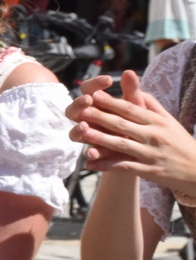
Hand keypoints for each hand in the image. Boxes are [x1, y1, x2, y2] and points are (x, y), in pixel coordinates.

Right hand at [67, 72, 138, 167]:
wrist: (143, 147)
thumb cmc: (137, 121)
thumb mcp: (136, 105)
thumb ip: (131, 91)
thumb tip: (129, 71)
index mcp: (95, 103)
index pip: (87, 89)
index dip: (94, 84)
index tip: (109, 80)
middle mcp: (87, 118)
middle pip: (73, 110)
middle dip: (79, 105)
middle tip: (88, 100)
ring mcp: (88, 136)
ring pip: (74, 132)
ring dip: (77, 129)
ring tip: (84, 126)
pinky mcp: (95, 152)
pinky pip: (88, 153)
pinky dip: (90, 153)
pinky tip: (92, 153)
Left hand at [68, 72, 195, 194]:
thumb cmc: (179, 141)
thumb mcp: (168, 120)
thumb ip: (150, 104)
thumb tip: (136, 87)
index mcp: (158, 121)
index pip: (131, 109)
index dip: (111, 102)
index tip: (93, 95)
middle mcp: (154, 135)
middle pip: (123, 125)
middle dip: (101, 117)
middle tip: (81, 110)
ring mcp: (151, 154)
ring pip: (122, 145)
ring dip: (100, 139)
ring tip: (82, 134)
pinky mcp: (149, 171)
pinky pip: (124, 167)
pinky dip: (107, 166)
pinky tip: (89, 163)